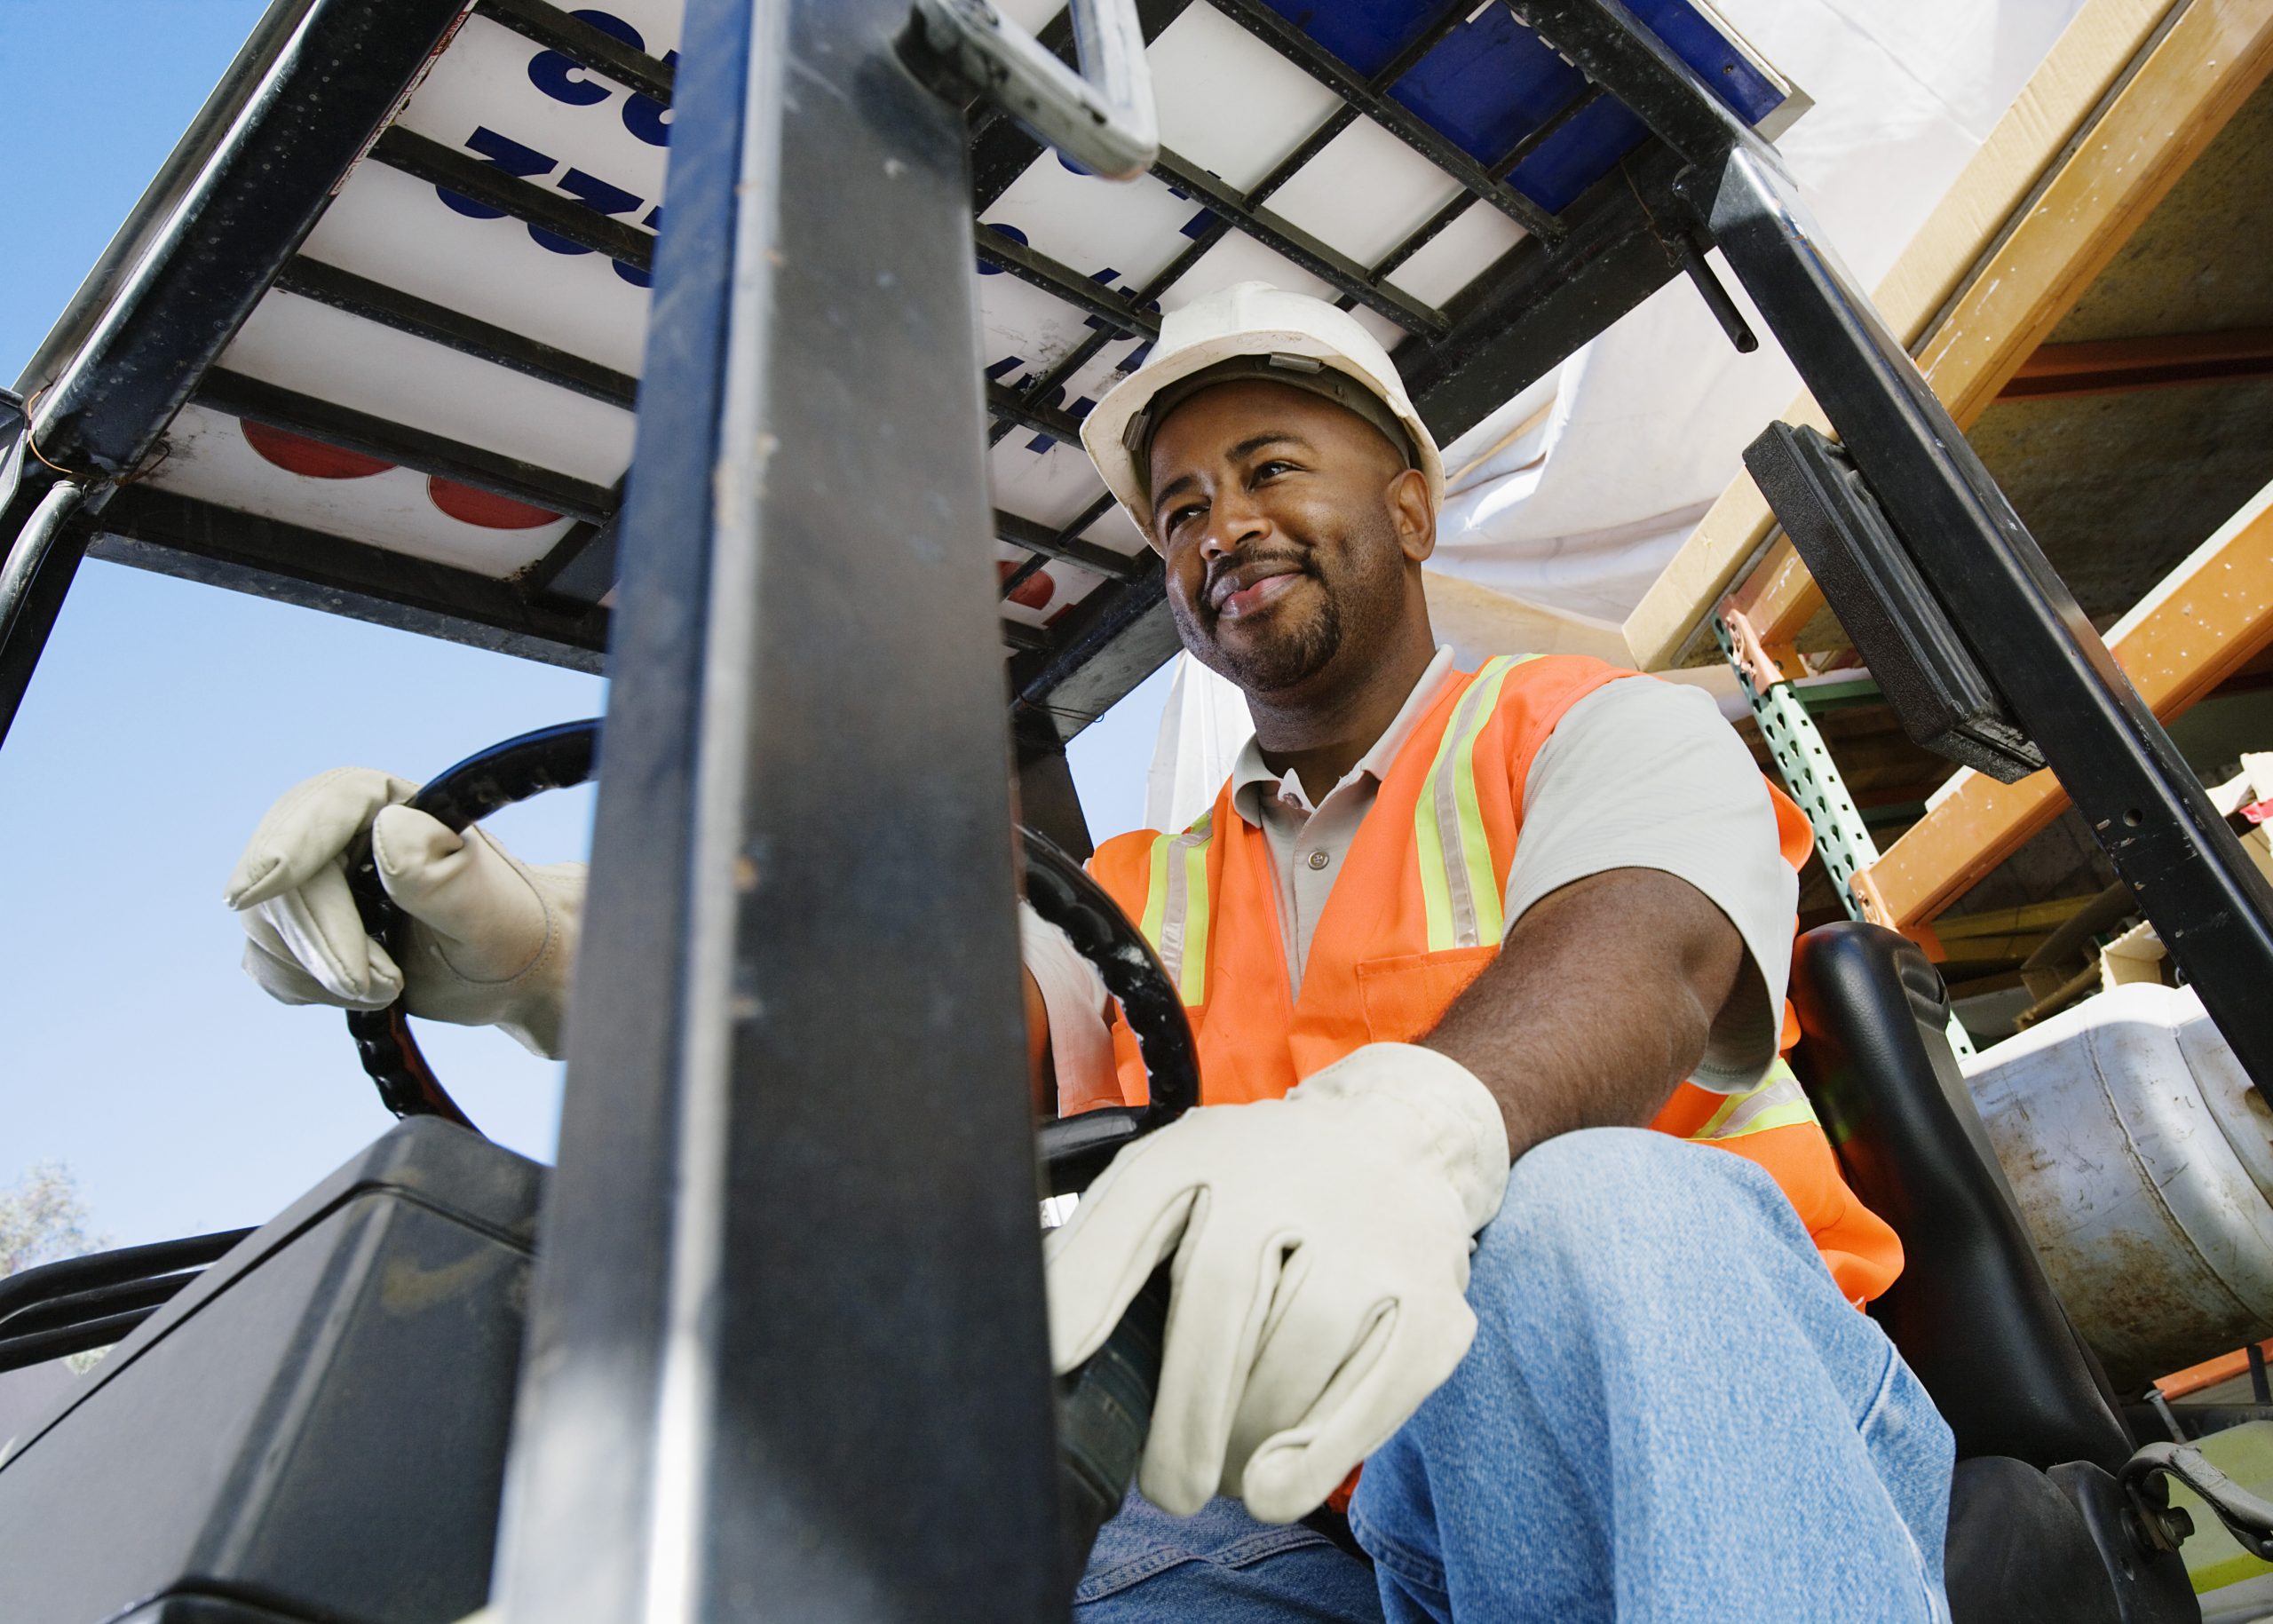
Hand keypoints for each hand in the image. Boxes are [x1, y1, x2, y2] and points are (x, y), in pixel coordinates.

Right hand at [224, 767, 583, 1057]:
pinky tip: (366, 987)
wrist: (510, 967)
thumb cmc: (509, 927)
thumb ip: (435, 873)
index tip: (253, 894)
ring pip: (266, 926)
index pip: (323, 809)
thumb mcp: (485, 907)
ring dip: (323, 972)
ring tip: (393, 984)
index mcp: (389, 802)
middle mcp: (339, 833)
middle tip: (385, 984)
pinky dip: (310, 986)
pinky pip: (268, 961)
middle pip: (283, 879)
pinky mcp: (298, 929)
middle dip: (324, 941)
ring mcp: (311, 881)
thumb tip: (385, 827)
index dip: (285, 847)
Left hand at [1044, 1043, 1508, 1522]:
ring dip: (1244, 1440)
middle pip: (1220, 1303)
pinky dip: (1319, 1455)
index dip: (1089, 1284)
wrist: (1398, 1146)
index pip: (1136, 1209)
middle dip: (1182, 1414)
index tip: (1055, 1357)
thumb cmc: (1260, 1188)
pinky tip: (1276, 1487)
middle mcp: (1289, 1180)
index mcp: (1206, 1152)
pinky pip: (1373, 1395)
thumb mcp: (1171, 1183)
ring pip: (1293, 1359)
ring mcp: (1369, 1241)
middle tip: (1166, 1486)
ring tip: (1223, 1472)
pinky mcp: (1431, 1305)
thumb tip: (1041, 1343)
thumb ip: (1101, 1251)